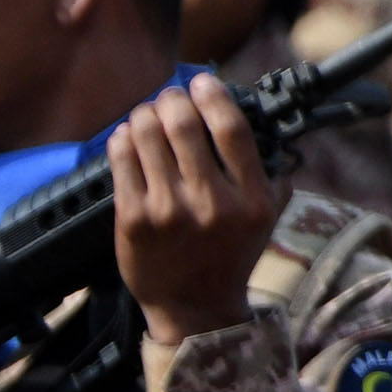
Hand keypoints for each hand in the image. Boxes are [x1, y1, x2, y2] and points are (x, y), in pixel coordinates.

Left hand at [108, 74, 283, 343]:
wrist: (194, 308)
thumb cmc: (229, 257)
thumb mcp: (266, 218)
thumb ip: (269, 172)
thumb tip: (254, 120)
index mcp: (251, 199)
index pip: (232, 129)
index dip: (213, 96)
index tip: (203, 82)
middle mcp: (211, 203)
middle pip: (184, 126)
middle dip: (172, 99)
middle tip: (168, 96)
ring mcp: (169, 212)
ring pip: (148, 138)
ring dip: (144, 115)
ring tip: (146, 115)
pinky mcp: (133, 220)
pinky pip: (122, 163)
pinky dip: (122, 141)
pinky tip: (127, 137)